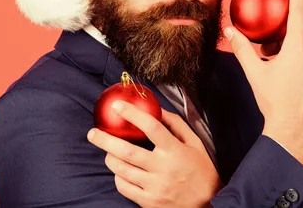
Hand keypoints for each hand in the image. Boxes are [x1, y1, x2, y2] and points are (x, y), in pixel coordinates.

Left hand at [87, 101, 221, 207]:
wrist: (210, 205)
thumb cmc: (202, 171)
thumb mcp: (196, 144)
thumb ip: (176, 125)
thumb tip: (157, 110)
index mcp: (175, 151)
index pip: (151, 127)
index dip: (132, 114)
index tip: (117, 106)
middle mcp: (163, 169)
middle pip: (128, 151)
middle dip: (106, 140)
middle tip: (93, 133)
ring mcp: (155, 187)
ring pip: (122, 170)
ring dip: (109, 158)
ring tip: (106, 152)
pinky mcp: (149, 202)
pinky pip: (124, 188)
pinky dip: (117, 177)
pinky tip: (119, 171)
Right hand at [224, 0, 302, 164]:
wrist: (292, 131)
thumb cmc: (273, 102)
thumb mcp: (255, 73)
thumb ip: (242, 48)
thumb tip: (230, 31)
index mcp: (297, 49)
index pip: (299, 13)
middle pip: (301, 39)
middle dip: (288, 43)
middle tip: (274, 57)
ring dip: (300, 59)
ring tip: (288, 78)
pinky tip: (300, 87)